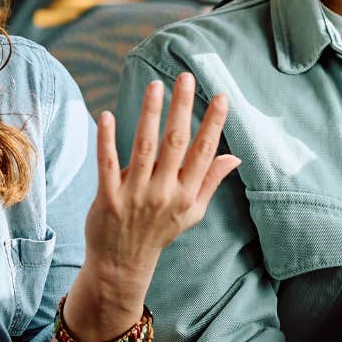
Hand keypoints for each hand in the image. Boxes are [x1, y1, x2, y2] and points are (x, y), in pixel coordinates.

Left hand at [84, 73, 240, 295]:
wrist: (122, 264)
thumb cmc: (158, 232)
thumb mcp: (192, 212)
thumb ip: (210, 182)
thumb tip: (235, 157)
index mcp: (187, 194)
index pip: (203, 152)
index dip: (213, 124)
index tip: (221, 97)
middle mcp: (164, 192)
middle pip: (176, 143)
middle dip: (182, 108)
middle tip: (185, 77)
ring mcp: (135, 195)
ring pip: (144, 147)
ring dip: (150, 114)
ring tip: (155, 86)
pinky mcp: (108, 197)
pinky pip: (108, 164)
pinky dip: (107, 139)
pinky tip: (107, 115)